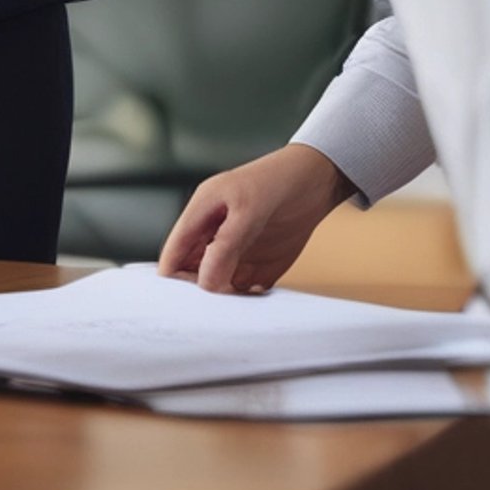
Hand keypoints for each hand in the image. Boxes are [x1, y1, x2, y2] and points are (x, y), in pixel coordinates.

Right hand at [158, 144, 357, 293]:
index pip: (175, 250)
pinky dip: (248, 298)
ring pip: (219, 283)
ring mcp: (236, 249)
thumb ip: (224, 247)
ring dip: (225, 297)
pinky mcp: (259, 263)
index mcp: (201, 213)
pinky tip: (257, 296)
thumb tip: (205, 282)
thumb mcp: (248, 212)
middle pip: (193, 271)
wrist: (318, 181)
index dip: (172, 276)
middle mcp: (214, 234)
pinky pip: (246, 289)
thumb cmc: (277, 182)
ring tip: (236, 305)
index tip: (178, 303)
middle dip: (199, 290)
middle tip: (211, 308)